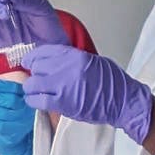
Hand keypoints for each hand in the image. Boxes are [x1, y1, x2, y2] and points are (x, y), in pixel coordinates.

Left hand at [19, 45, 152, 143]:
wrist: (124, 101)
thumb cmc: (113, 83)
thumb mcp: (93, 61)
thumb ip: (72, 61)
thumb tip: (53, 63)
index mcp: (75, 55)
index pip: (44, 51)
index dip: (33, 58)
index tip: (30, 62)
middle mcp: (67, 67)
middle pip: (36, 66)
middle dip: (33, 73)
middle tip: (36, 79)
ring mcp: (64, 85)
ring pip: (33, 83)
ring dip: (31, 88)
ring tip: (35, 92)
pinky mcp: (63, 103)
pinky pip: (38, 100)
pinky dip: (33, 100)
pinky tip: (36, 101)